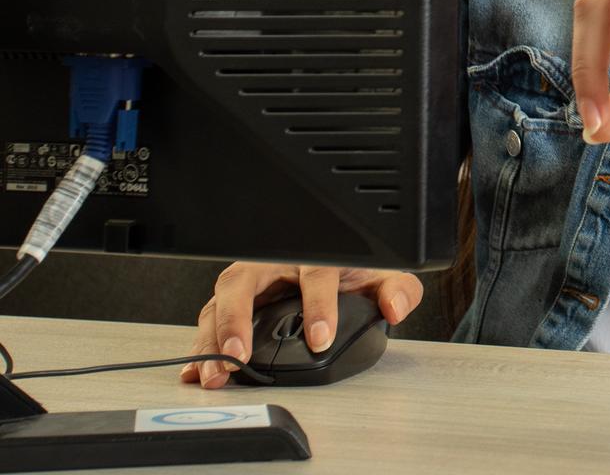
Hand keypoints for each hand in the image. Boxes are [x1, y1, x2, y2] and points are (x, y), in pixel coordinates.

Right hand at [181, 263, 420, 388]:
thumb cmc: (355, 271)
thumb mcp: (384, 275)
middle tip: (239, 356)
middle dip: (236, 319)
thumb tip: (396, 306)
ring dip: (213, 338)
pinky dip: (202, 345)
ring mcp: (252, 280)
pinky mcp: (235, 300)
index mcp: (316, 251)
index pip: (316, 272)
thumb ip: (398, 289)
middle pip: (245, 280)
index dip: (318, 305)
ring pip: (221, 300)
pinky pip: (211, 318)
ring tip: (215, 373)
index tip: (321, 339)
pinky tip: (197, 371)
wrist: (341, 265)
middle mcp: (275, 261)